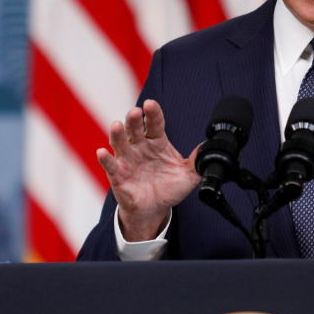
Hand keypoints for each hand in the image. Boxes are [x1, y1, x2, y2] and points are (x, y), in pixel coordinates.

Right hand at [96, 99, 200, 240]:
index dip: (152, 113)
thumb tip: (210, 148)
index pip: (154, 123)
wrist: (154, 209)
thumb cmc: (168, 189)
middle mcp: (139, 146)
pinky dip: (105, 159)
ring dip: (117, 133)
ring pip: (119, 142)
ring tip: (117, 126)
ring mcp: (127, 159)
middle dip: (134, 119)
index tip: (151, 104)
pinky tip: (102, 153)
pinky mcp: (117, 174)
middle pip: (134, 128)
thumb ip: (197, 161)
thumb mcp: (188, 175)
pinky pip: (110, 165)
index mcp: (156, 142)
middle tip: (135, 112)